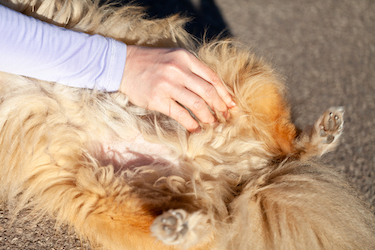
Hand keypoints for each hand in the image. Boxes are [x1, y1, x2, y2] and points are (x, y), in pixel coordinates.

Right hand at [119, 45, 234, 131]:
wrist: (122, 65)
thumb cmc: (151, 63)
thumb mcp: (174, 58)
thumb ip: (191, 70)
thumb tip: (212, 89)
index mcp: (186, 58)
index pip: (212, 77)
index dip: (225, 93)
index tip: (232, 104)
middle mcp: (179, 69)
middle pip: (208, 91)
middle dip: (220, 106)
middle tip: (225, 116)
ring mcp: (168, 84)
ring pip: (197, 104)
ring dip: (208, 116)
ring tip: (212, 123)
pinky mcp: (158, 98)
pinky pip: (180, 114)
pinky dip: (191, 123)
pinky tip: (196, 128)